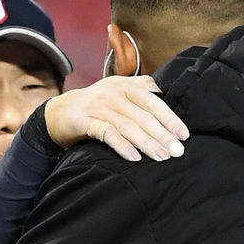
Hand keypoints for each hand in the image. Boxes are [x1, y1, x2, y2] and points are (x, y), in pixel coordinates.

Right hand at [43, 75, 188, 161]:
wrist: (59, 112)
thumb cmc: (96, 106)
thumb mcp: (118, 92)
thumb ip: (141, 89)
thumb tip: (164, 91)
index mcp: (125, 85)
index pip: (153, 101)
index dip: (169, 118)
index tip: (184, 135)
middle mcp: (113, 93)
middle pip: (143, 116)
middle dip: (162, 134)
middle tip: (178, 151)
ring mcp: (98, 106)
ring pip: (128, 125)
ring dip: (147, 143)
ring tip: (162, 157)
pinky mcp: (84, 120)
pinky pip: (107, 134)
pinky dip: (122, 146)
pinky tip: (134, 158)